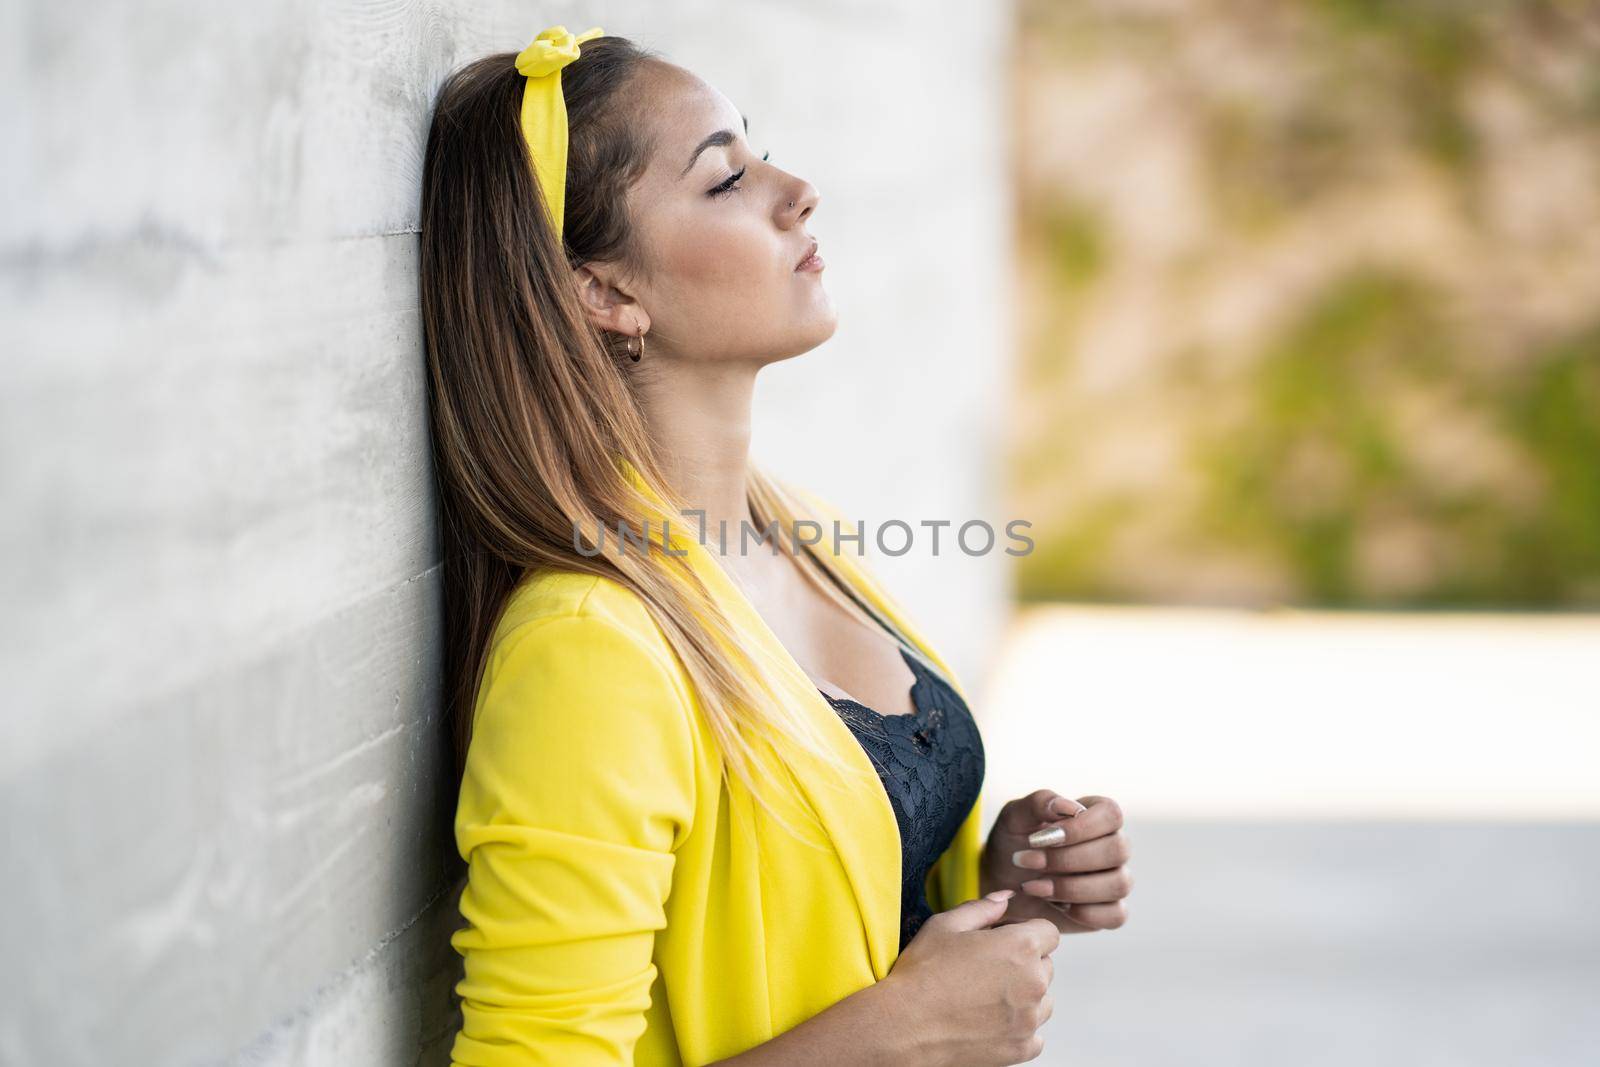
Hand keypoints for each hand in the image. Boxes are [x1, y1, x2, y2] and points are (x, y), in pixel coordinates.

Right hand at [881, 889, 1059, 1065]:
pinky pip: (1035, 1035)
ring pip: (1043, 1001)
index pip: (1049, 933)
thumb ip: (982, 908)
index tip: (1005, 940)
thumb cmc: (922, 973)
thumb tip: (1005, 898)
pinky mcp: (1021, 1048)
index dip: (1027, 932)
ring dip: (1025, 996)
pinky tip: (990, 1021)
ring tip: (987, 997)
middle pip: (1046, 966)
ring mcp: (1029, 1019)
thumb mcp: (945, 925)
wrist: (904, 1026)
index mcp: (1021, 947)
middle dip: (1025, 963)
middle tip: (987, 969)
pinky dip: (1018, 1028)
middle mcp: (1033, 983)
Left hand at [979, 790, 1132, 933]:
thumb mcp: (1014, 818)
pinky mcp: (1111, 911)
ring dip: (1071, 887)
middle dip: (1068, 860)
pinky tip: (1053, 905)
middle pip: (1118, 850)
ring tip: (1032, 886)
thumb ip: (1039, 803)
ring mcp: (1115, 879)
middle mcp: (1113, 845)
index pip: (1111, 814)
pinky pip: (1116, 915)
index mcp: (1096, 815)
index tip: (1039, 838)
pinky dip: (1082, 912)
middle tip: (1028, 862)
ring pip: (1119, 884)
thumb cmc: (1012, 844)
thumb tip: (1070, 806)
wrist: (1002, 884)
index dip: (1079, 828)